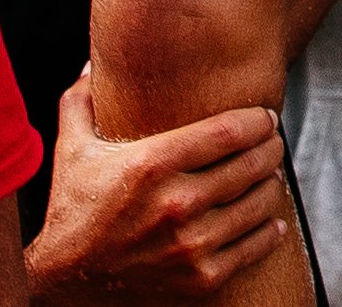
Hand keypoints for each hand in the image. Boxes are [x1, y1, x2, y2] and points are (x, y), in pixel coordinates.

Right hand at [26, 74, 283, 296]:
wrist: (67, 278)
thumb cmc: (74, 206)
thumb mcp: (72, 147)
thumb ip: (82, 99)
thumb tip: (91, 61)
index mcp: (152, 164)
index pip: (228, 131)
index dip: (257, 120)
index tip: (266, 116)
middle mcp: (175, 205)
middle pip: (249, 165)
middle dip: (270, 148)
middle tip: (274, 141)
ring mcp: (190, 246)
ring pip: (256, 206)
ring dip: (271, 186)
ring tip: (271, 174)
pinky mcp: (198, 280)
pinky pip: (250, 250)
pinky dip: (267, 232)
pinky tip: (271, 220)